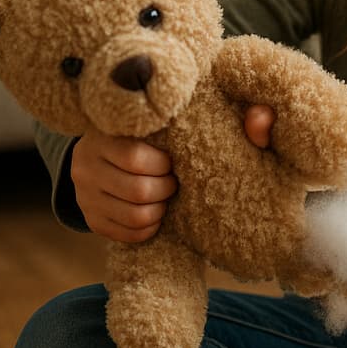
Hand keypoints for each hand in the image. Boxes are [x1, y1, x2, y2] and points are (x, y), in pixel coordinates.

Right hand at [70, 108, 275, 242]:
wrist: (114, 150)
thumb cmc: (163, 131)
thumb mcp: (186, 116)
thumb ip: (233, 113)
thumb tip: (262, 120)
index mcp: (107, 130)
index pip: (136, 157)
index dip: (164, 166)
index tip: (173, 161)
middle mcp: (86, 162)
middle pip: (139, 190)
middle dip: (166, 190)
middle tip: (175, 182)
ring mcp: (84, 192)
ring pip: (135, 216)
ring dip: (160, 211)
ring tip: (166, 196)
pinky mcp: (90, 218)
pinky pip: (128, 234)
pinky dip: (149, 227)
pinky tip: (157, 213)